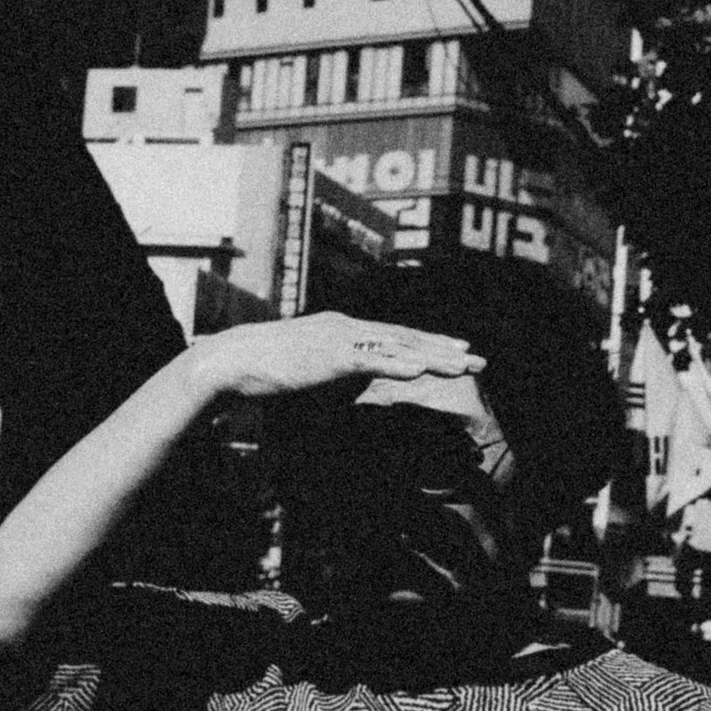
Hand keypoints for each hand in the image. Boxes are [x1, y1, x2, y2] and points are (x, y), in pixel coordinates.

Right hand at [188, 309, 482, 405]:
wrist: (232, 360)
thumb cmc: (262, 369)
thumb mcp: (308, 370)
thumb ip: (337, 373)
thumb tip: (358, 384)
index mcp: (343, 329)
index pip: (395, 335)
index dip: (429, 343)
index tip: (457, 350)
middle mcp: (348, 327)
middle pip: (406, 339)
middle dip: (445, 350)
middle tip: (479, 359)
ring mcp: (340, 339)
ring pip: (397, 348)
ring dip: (434, 358)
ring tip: (464, 365)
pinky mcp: (329, 356)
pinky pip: (372, 360)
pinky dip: (398, 364)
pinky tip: (422, 370)